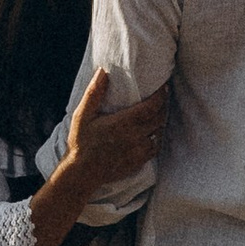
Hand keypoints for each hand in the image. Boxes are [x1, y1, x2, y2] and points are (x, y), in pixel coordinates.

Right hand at [62, 69, 168, 191]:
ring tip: (156, 115)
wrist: (81, 173)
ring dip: (159, 123)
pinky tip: (149, 135)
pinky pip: (154, 149)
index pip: (152, 106)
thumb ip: (94, 93)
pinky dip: (155, 139)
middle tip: (161, 98)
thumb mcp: (83, 115)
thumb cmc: (80, 142)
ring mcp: (138, 152)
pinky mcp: (138, 163)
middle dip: (162, 106)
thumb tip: (102, 72)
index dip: (161, 95)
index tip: (163, 87)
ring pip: (159, 134)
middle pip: (159, 118)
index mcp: (124, 123)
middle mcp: (135, 137)